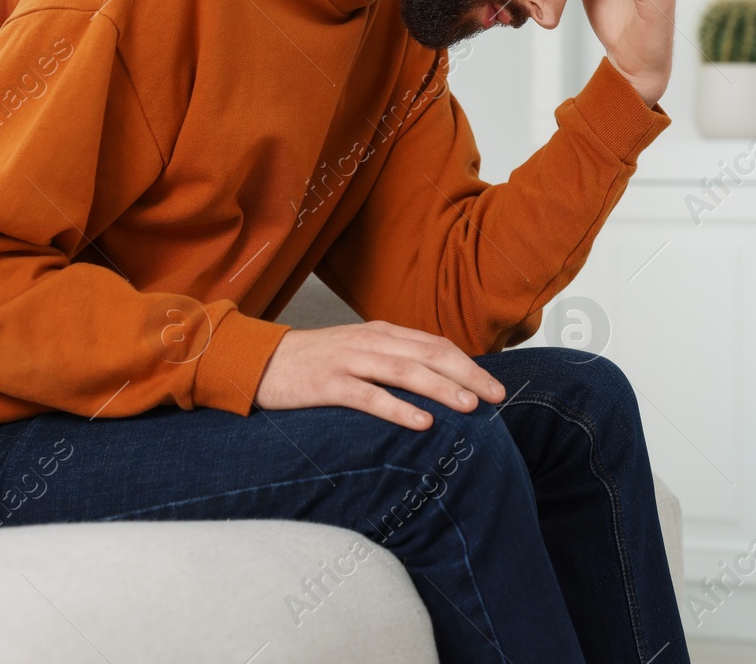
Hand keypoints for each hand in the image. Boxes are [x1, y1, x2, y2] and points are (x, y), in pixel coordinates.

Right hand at [256, 320, 505, 429]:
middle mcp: (370, 342)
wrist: (260, 360)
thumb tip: (436, 380)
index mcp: (381, 333)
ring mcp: (349, 361)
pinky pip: (369, 396)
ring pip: (405, 371)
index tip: (493, 385)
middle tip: (496, 396)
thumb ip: (392, 359)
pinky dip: (398, 408)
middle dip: (467, 374)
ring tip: (468, 406)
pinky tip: (421, 422)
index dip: (467, 363)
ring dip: (441, 388)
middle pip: (429, 354)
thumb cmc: (314, 362)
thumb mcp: (358, 352)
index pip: (435, 344)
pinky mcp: (328, 384)